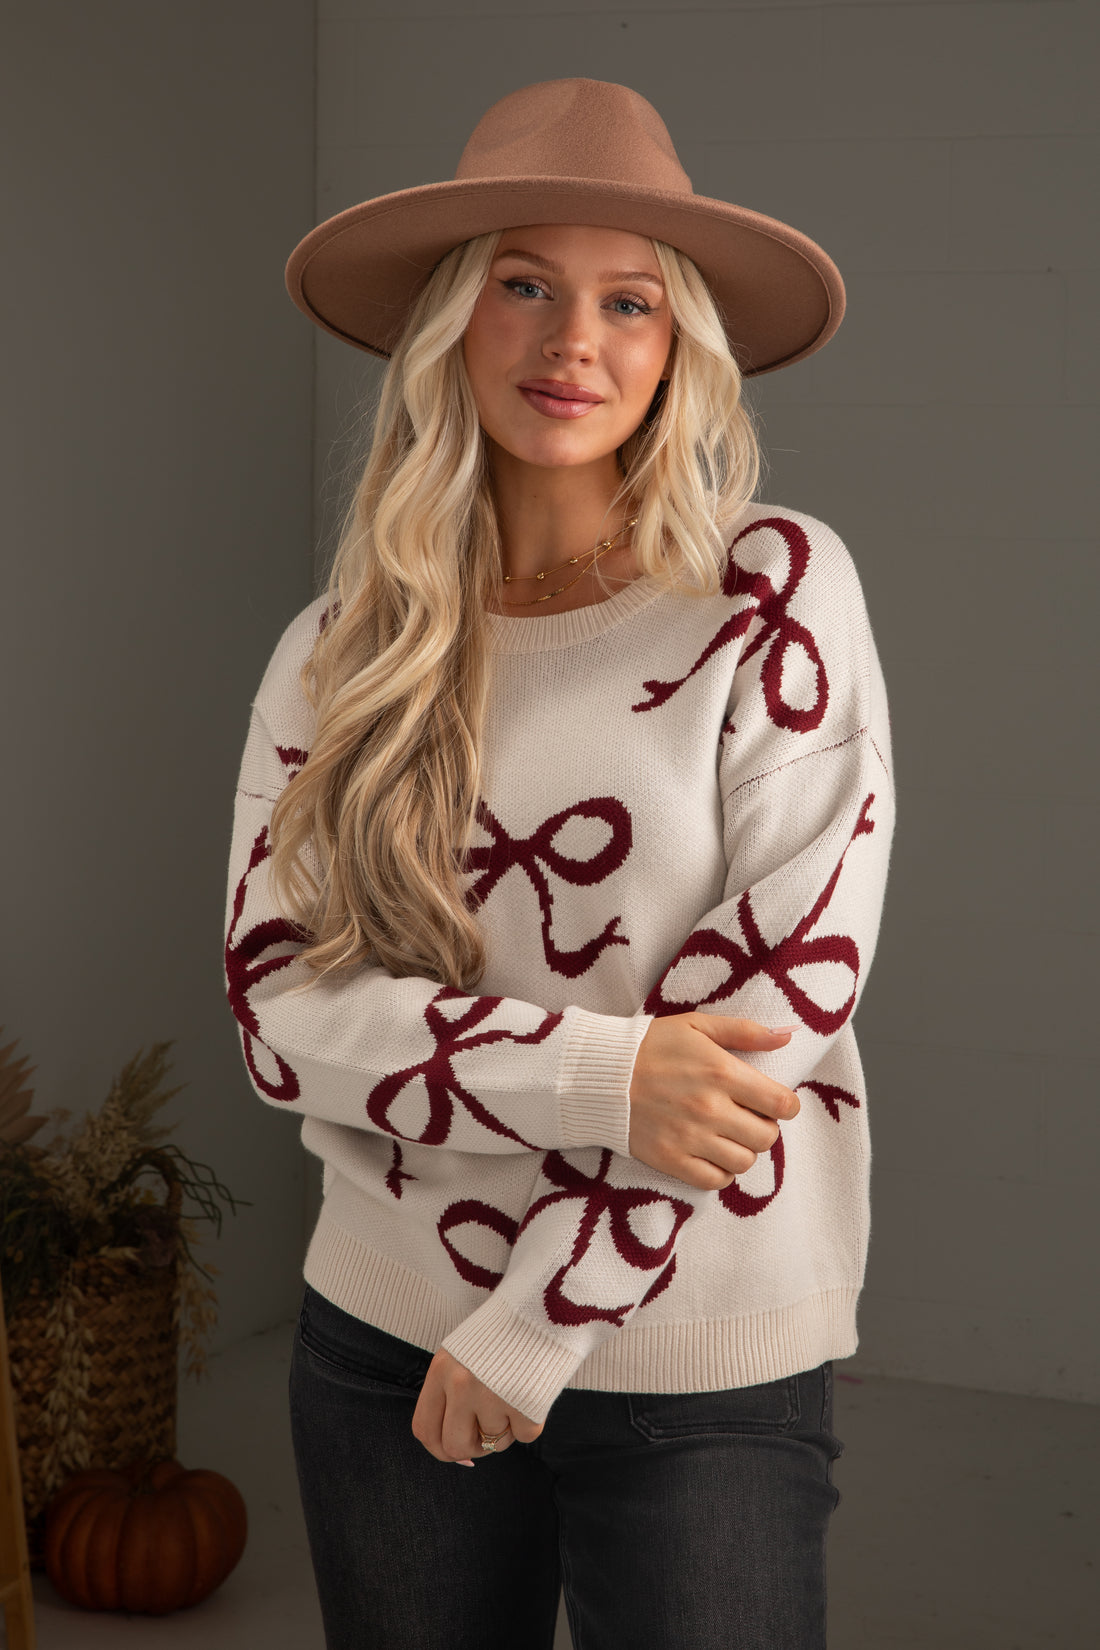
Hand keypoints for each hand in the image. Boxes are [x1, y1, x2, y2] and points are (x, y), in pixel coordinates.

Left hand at [412, 1347, 544, 1465]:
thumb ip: (451, 1398)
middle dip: (474, 1448)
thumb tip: (460, 1457)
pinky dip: (530, 1422)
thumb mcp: (462, 1356)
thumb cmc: (501, 1334)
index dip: (440, 1448)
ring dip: (505, 1429)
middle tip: (489, 1431)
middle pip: (455, 1446)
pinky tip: (532, 1392)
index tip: (458, 1451)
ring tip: (514, 1395)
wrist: (542, 1306)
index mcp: (440, 1371)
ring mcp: (493, 1395)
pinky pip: (524, 1436)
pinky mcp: (526, 1403)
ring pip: (493, 1443)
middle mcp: (461, 1385)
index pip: (425, 1430)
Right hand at [629, 1014, 800, 1190]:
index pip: (781, 1104)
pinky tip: (711, 1153)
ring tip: (728, 1135)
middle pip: (766, 1137)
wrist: (599, 1074)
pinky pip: (715, 1181)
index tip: (776, 1102)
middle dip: (764, 1127)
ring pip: (744, 1162)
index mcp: (721, 1072)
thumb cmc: (651, 1045)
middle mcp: (710, 1109)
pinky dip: (720, 1172)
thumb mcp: (697, 1025)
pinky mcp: (671, 1160)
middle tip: (747, 1116)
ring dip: (743, 1150)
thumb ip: (745, 1031)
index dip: (787, 1105)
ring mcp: (690, 1138)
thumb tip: (788, 1036)